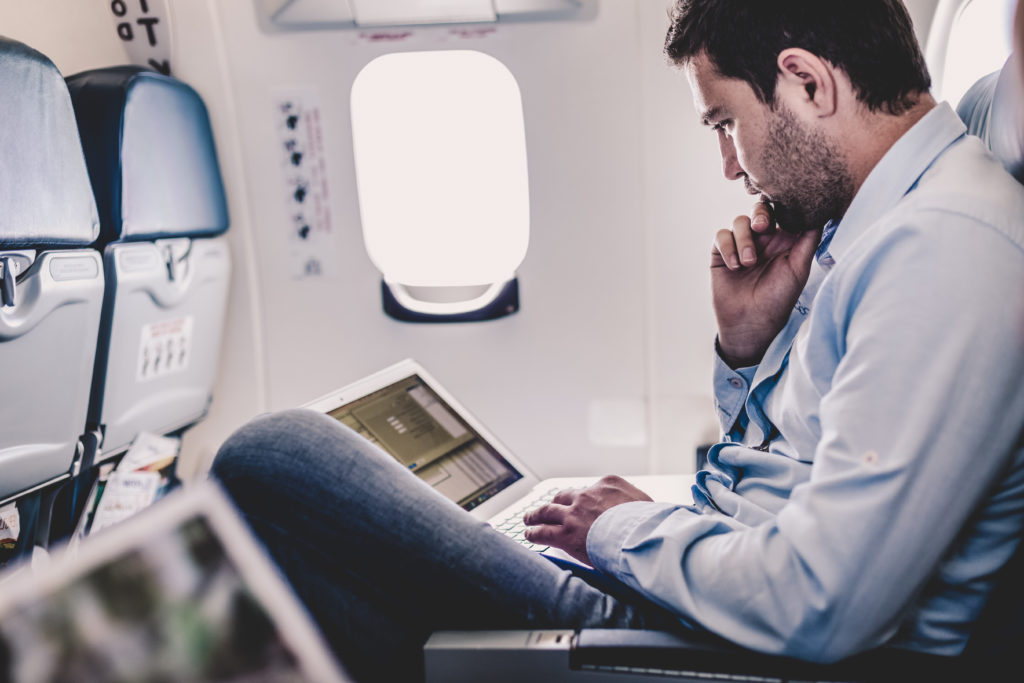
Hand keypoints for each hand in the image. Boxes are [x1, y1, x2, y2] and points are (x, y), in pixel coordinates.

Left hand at [523, 475, 652, 564]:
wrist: (641, 537)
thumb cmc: (650, 524)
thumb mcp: (648, 504)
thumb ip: (637, 503)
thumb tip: (643, 510)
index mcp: (608, 484)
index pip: (591, 489)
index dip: (584, 498)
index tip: (581, 502)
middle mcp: (588, 495)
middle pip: (565, 496)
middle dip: (557, 502)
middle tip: (551, 506)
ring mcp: (574, 513)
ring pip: (547, 510)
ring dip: (536, 514)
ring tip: (529, 518)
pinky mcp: (565, 533)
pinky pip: (543, 531)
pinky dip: (533, 532)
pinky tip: (528, 534)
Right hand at [712, 202, 820, 366]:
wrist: (750, 323)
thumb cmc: (779, 299)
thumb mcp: (799, 268)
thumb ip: (809, 240)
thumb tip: (820, 213)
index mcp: (784, 240)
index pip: (783, 211)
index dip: (781, 205)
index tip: (783, 211)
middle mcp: (763, 240)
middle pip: (759, 209)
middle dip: (760, 214)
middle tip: (762, 227)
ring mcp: (741, 245)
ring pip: (739, 221)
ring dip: (744, 240)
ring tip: (748, 263)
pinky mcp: (721, 254)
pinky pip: (721, 236)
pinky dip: (728, 248)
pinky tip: (735, 267)